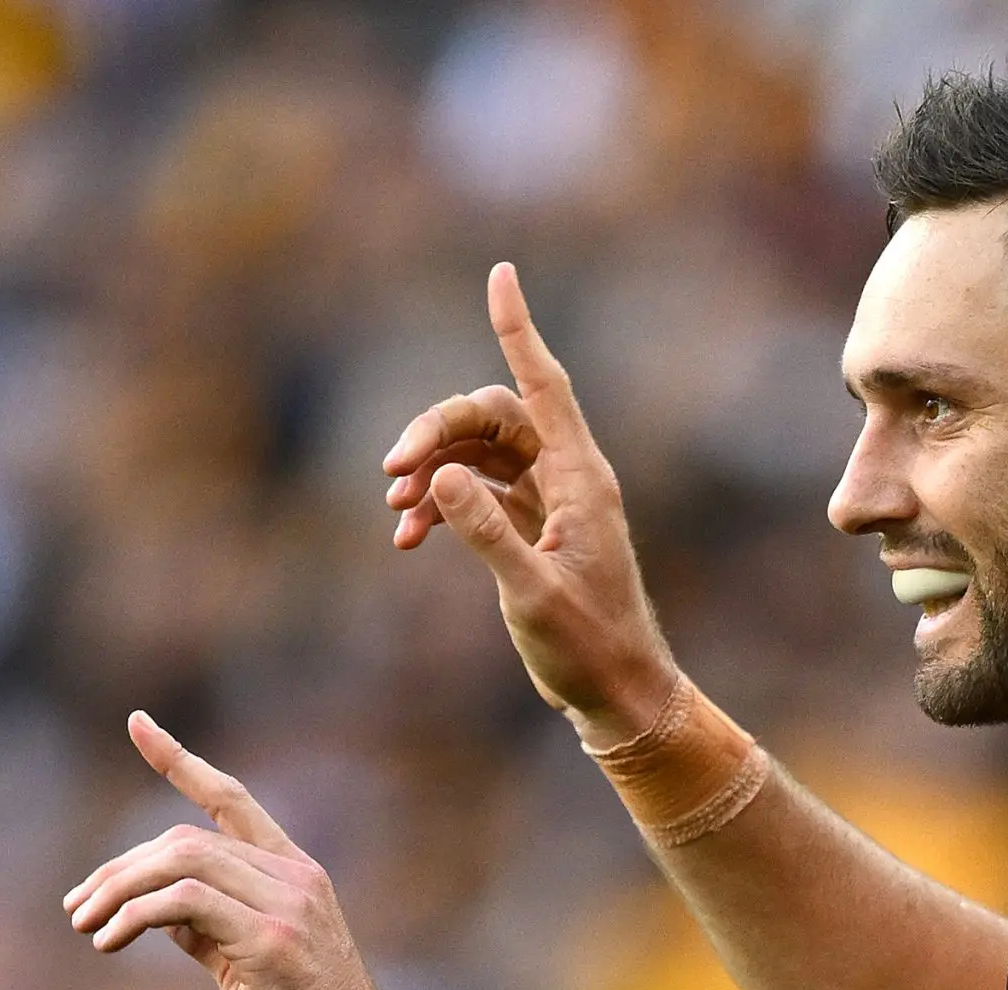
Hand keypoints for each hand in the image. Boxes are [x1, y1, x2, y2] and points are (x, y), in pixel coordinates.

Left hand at [63, 713, 406, 989]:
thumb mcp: (248, 962)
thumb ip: (207, 926)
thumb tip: (152, 910)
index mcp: (295, 874)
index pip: (230, 799)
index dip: (180, 760)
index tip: (137, 723)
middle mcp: (295, 877)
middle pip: (184, 837)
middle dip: (117, 870)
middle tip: (77, 911)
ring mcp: (287, 906)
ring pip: (181, 861)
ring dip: (117, 891)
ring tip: (85, 928)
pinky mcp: (271, 941)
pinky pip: (184, 903)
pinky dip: (134, 917)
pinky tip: (110, 942)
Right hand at [383, 262, 678, 744]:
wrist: (618, 696)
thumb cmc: (588, 649)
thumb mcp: (532, 594)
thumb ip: (488, 535)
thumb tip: (442, 477)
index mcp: (581, 481)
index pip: (543, 387)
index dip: (519, 331)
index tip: (500, 274)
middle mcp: (566, 480)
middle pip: (492, 417)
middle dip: (436, 432)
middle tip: (389, 472)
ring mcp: (547, 503)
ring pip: (477, 454)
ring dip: (430, 471)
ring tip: (394, 513)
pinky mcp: (529, 530)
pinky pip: (474, 493)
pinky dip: (439, 505)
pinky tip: (407, 539)